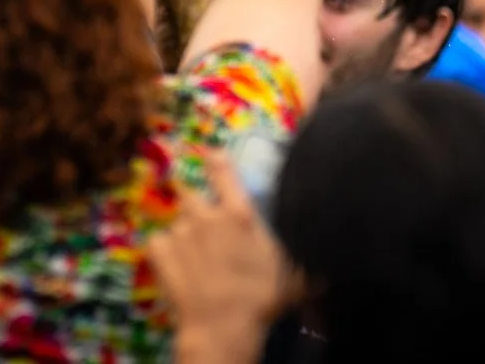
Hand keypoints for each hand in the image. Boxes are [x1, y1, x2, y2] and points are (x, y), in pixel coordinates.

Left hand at [147, 171, 290, 363]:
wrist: (222, 326)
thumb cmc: (260, 299)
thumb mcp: (292, 277)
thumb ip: (304, 261)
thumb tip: (325, 268)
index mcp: (238, 213)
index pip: (220, 166)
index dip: (214, 159)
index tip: (211, 157)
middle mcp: (205, 215)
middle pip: (189, 191)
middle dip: (195, 203)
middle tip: (205, 224)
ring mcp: (179, 231)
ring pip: (177, 221)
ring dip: (184, 233)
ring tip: (195, 258)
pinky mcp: (159, 251)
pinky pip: (159, 242)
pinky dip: (165, 252)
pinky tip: (177, 268)